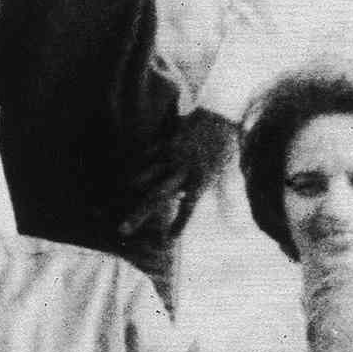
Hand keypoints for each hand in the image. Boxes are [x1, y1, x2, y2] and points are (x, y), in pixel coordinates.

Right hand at [118, 107, 237, 242]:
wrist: (222, 111)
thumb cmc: (226, 145)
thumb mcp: (227, 172)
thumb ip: (226, 197)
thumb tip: (234, 222)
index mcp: (201, 179)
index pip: (188, 208)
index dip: (179, 224)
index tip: (169, 239)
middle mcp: (183, 170)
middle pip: (156, 198)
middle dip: (138, 214)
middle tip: (122, 230)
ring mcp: (172, 155)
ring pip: (146, 176)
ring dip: (133, 189)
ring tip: (118, 200)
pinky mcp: (165, 142)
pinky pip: (146, 157)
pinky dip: (137, 168)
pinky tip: (126, 179)